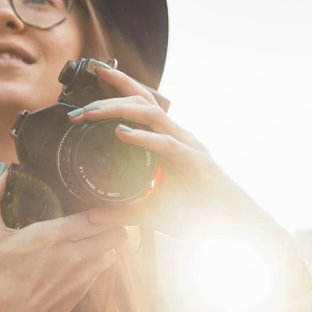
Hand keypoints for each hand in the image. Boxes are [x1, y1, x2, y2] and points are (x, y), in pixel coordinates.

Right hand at [0, 165, 127, 311]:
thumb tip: (1, 172)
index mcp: (54, 236)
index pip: (101, 214)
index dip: (103, 206)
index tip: (91, 201)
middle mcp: (76, 256)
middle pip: (117, 231)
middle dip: (108, 221)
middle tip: (91, 216)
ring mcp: (82, 277)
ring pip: (114, 251)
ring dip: (104, 241)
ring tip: (84, 236)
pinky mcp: (82, 294)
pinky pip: (101, 270)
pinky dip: (94, 260)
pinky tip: (73, 258)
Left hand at [68, 65, 306, 288]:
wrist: (231, 227)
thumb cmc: (196, 214)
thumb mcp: (149, 212)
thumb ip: (121, 211)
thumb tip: (93, 215)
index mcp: (167, 141)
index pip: (140, 106)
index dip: (117, 92)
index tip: (91, 84)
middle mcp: (177, 136)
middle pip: (143, 101)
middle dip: (111, 94)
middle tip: (80, 104)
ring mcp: (187, 146)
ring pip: (152, 114)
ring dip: (119, 109)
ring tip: (91, 112)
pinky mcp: (194, 162)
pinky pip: (166, 144)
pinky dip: (142, 138)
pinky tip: (121, 134)